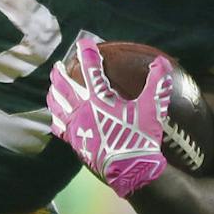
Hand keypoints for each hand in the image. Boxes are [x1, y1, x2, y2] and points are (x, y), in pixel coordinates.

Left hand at [46, 34, 171, 199]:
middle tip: (58, 66)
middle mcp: (83, 110)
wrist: (128, 169)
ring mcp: (76, 127)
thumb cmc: (140, 137)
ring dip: (54, 93)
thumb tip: (161, 61)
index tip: (83, 43)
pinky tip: (54, 119)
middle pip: (65, 87)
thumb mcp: (153, 108)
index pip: (91, 70)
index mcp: (100, 99)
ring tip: (52, 87)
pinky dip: (56, 120)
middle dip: (60, 74)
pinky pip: (60, 128)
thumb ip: (156, 84)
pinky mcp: (75, 142)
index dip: (87, 54)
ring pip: (58, 105)